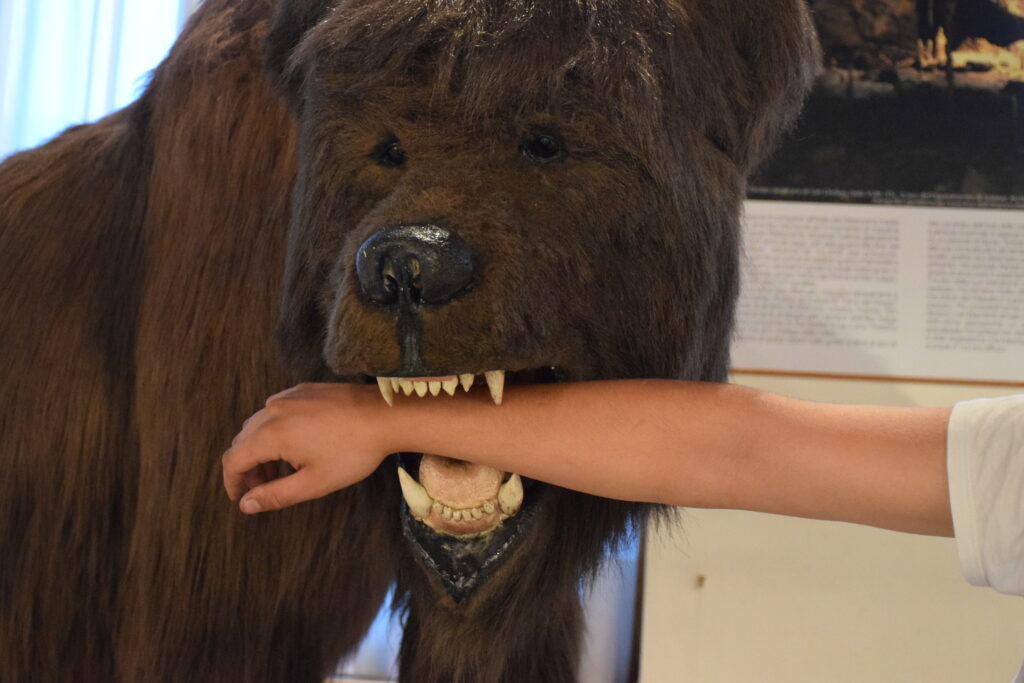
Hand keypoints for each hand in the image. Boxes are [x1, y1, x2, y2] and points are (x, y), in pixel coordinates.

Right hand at [222, 383, 389, 513]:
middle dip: (247, 469)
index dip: (231, 483)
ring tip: (282, 471)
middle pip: (242, 441)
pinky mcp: (302, 390)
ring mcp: (288, 397)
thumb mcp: (314, 483)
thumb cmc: (353, 452)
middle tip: (264, 489)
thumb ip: (275, 495)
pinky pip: (276, 411)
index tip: (240, 498)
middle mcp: (272, 410)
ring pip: (258, 425)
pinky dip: (275, 431)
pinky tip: (298, 445)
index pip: (233, 460)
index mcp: (271, 434)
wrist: (385, 415)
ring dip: (260, 449)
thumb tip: (246, 504)